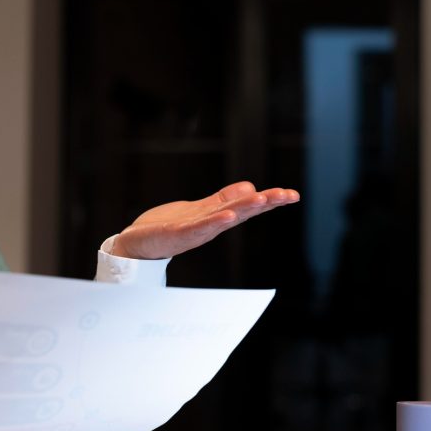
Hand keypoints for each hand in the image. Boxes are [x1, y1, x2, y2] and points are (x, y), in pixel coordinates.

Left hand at [110, 182, 299, 259]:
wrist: (137, 243)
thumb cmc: (167, 227)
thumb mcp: (200, 209)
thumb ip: (223, 199)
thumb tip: (249, 187)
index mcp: (216, 217)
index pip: (247, 206)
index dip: (269, 200)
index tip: (293, 194)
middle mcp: (210, 225)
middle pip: (241, 211)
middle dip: (265, 203)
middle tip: (288, 195)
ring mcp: (194, 230)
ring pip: (224, 218)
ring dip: (244, 209)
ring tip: (262, 199)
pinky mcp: (176, 233)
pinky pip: (198, 227)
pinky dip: (213, 222)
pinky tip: (227, 215)